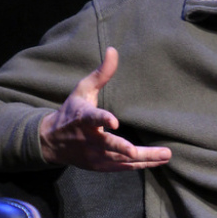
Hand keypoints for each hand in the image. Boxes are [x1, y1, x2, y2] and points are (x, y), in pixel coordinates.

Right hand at [39, 47, 171, 170]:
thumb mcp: (82, 90)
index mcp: (82, 119)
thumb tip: (114, 50)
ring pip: (121, 160)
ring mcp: (94, 156)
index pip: (92, 118)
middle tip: (154, 151)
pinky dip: (139, 165)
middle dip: (130, 149)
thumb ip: (101, 74)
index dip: (103, 120)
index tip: (114, 122)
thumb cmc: (70, 112)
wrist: (51, 142)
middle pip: (111, 146)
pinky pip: (122, 167)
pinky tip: (157, 161)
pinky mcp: (99, 166)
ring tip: (166, 155)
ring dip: (145, 158)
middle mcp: (88, 140)